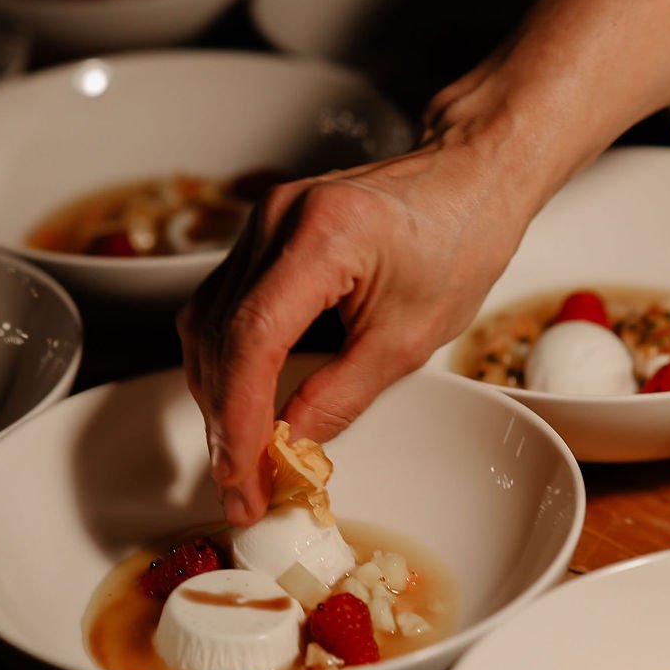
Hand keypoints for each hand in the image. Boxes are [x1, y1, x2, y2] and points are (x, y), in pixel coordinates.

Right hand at [179, 127, 539, 526]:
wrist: (464, 180)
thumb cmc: (456, 241)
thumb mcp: (410, 337)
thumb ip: (342, 395)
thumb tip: (290, 450)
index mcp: (324, 236)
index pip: (252, 339)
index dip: (240, 418)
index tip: (244, 476)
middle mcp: (276, 221)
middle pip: (217, 336)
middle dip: (224, 422)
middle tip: (243, 489)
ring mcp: (260, 223)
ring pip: (205, 325)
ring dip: (218, 397)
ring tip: (242, 460)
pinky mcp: (259, 236)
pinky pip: (220, 308)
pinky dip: (227, 364)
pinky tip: (244, 407)